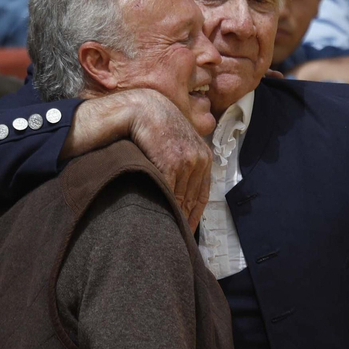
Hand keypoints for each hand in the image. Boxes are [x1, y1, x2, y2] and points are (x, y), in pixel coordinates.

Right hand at [127, 93, 212, 230]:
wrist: (143, 109)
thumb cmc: (157, 125)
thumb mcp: (179, 141)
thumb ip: (184, 162)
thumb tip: (179, 189)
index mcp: (205, 157)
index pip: (201, 196)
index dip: (193, 216)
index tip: (186, 232)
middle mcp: (200, 160)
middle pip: (190, 201)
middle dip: (182, 220)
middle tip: (174, 239)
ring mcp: (186, 162)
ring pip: (179, 199)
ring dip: (171, 216)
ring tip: (162, 233)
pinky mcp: (171, 164)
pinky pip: (167, 192)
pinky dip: (161, 206)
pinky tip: (154, 217)